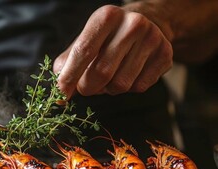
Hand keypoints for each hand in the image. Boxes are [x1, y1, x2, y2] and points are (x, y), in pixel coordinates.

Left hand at [54, 5, 172, 97]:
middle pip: (101, 73)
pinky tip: (128, 73)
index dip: (69, 78)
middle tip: (86, 87)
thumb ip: (67, 64)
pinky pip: (139, 87)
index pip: (83, 52)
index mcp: (106, 16)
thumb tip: (59, 92)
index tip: (60, 96)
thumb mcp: (84, 41)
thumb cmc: (106, 38)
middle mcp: (132, 23)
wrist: (147, 24)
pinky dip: (128, 88)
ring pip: (120, 85)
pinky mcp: (165, 54)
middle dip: (88, 88)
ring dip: (109, 89)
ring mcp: (152, 38)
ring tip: (110, 75)